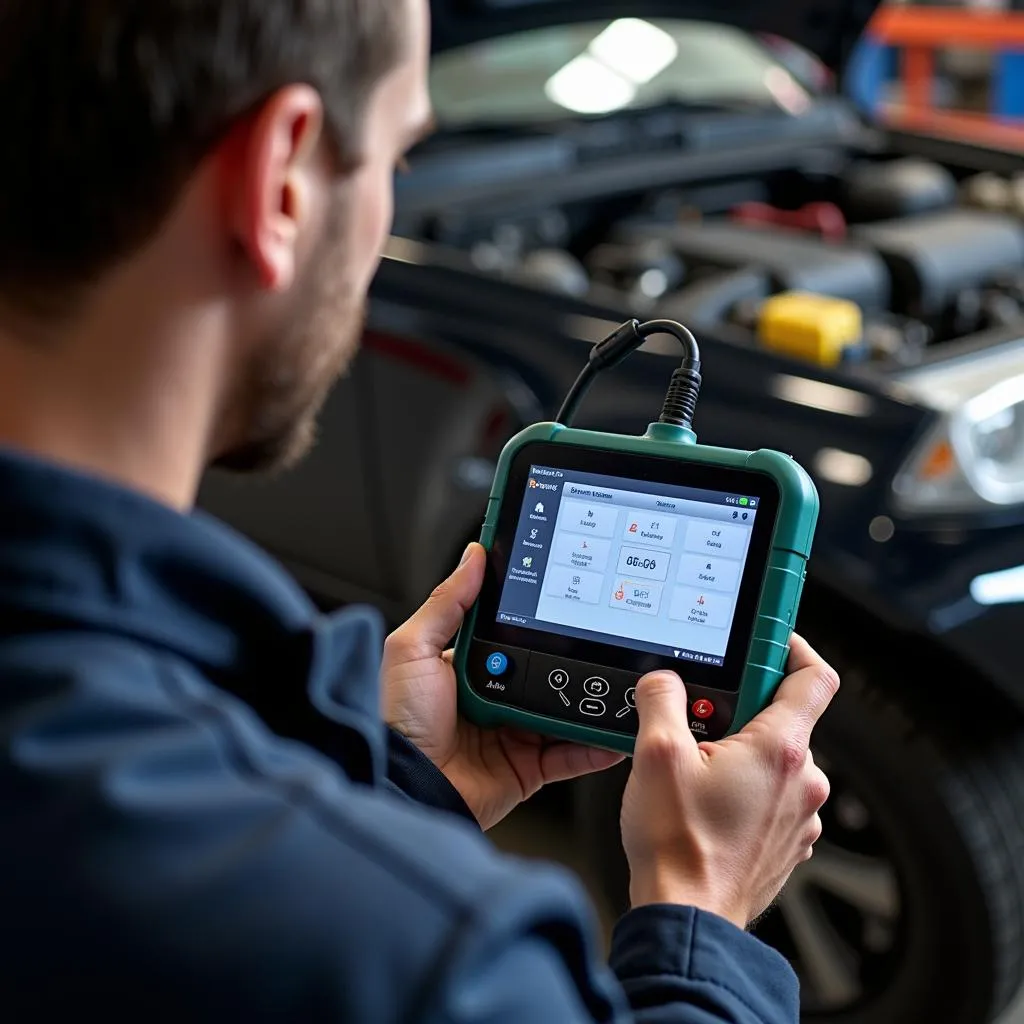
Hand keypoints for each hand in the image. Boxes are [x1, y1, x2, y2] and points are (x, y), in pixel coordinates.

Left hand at [382, 543, 623, 829]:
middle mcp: (494, 696)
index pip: (510, 632)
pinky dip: (594, 744)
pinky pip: (570, 754)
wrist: (410, 787)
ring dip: (588, 697)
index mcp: (469, 665)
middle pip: (543, 668)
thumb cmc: (400, 722)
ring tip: (616, 680)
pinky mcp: (528, 767)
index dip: (534, 616)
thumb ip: (447, 603)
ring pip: (563, 708)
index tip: (564, 594)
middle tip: (599, 636)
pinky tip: (613, 729)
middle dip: (571, 656)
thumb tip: (474, 556)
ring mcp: (513, 732)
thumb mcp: (413, 649)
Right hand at [620, 634, 837, 928]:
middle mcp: (803, 782)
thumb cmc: (679, 848)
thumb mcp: (654, 755)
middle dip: (738, 711)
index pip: (812, 677)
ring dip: (740, 754)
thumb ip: (659, 700)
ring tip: (695, 772)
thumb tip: (662, 680)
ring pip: (774, 760)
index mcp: (780, 751)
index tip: (766, 642)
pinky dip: (744, 789)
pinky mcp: (788, 842)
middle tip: (697, 724)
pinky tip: (706, 803)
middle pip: (782, 718)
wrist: (689, 919)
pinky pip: (772, 797)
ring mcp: (799, 816)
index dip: (790, 648)